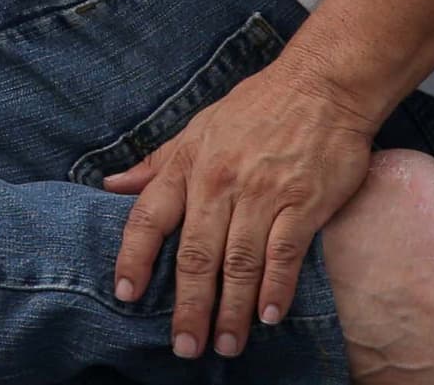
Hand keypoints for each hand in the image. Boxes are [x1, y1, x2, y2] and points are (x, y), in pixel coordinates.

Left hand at [102, 52, 382, 362]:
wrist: (321, 86)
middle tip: (184, 346)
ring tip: (225, 345)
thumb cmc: (256, 108)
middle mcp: (219, 183)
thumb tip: (111, 186)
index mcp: (188, 165)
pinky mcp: (303, 203)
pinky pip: (285, 254)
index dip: (133, 258)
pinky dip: (276, 288)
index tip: (124, 294)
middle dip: (189, 307)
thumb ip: (157, 164)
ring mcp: (262, 194)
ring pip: (239, 263)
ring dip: (231, 310)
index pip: (149, 218)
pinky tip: (268, 317)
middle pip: (196, 256)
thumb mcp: (197, 128)